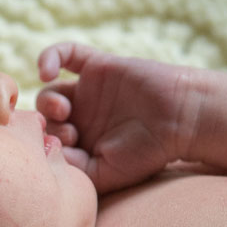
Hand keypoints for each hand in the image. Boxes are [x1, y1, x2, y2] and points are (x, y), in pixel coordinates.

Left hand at [36, 42, 197, 193]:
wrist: (181, 119)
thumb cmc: (148, 152)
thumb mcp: (107, 174)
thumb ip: (74, 170)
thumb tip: (48, 155)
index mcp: (82, 143)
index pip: (47, 140)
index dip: (44, 143)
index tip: (61, 149)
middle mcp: (82, 117)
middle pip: (44, 117)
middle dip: (48, 124)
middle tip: (68, 132)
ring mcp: (89, 91)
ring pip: (50, 90)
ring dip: (47, 100)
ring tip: (63, 108)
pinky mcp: (98, 66)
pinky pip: (65, 53)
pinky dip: (49, 57)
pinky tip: (47, 72)